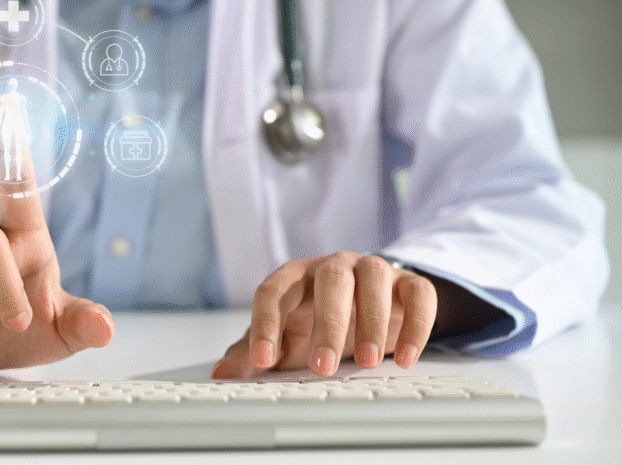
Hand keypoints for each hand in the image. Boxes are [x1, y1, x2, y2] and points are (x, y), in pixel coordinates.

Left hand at [211, 252, 436, 378]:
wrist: (367, 304)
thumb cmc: (316, 320)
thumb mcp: (285, 337)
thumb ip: (252, 352)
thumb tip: (221, 373)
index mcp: (294, 278)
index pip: (273, 292)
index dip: (265, 324)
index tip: (262, 359)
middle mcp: (332, 267)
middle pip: (329, 280)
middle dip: (327, 324)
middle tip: (322, 367)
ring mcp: (372, 270)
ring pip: (373, 279)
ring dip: (371, 320)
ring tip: (367, 362)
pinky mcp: (408, 283)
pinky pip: (418, 293)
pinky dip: (415, 324)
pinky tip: (404, 358)